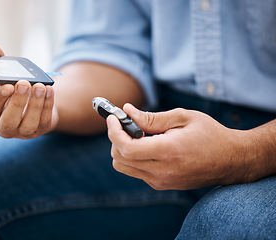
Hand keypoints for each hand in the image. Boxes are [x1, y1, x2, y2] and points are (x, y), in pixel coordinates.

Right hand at [0, 43, 58, 138]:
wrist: (30, 102)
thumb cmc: (11, 89)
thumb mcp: (1, 77)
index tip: (7, 85)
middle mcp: (2, 127)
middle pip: (8, 121)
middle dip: (17, 102)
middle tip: (24, 83)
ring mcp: (21, 132)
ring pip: (28, 125)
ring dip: (35, 105)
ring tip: (39, 86)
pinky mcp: (39, 131)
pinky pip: (44, 121)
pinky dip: (47, 105)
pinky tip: (48, 90)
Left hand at [107, 104, 250, 189]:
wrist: (231, 160)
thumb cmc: (210, 134)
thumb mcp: (183, 117)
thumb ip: (152, 117)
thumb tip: (128, 111)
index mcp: (168, 151)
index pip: (126, 147)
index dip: (114, 131)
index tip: (113, 118)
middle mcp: (162, 171)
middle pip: (119, 158)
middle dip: (116, 137)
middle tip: (124, 123)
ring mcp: (161, 181)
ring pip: (123, 166)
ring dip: (122, 148)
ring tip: (136, 134)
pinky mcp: (161, 185)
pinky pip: (135, 171)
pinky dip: (133, 157)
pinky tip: (146, 145)